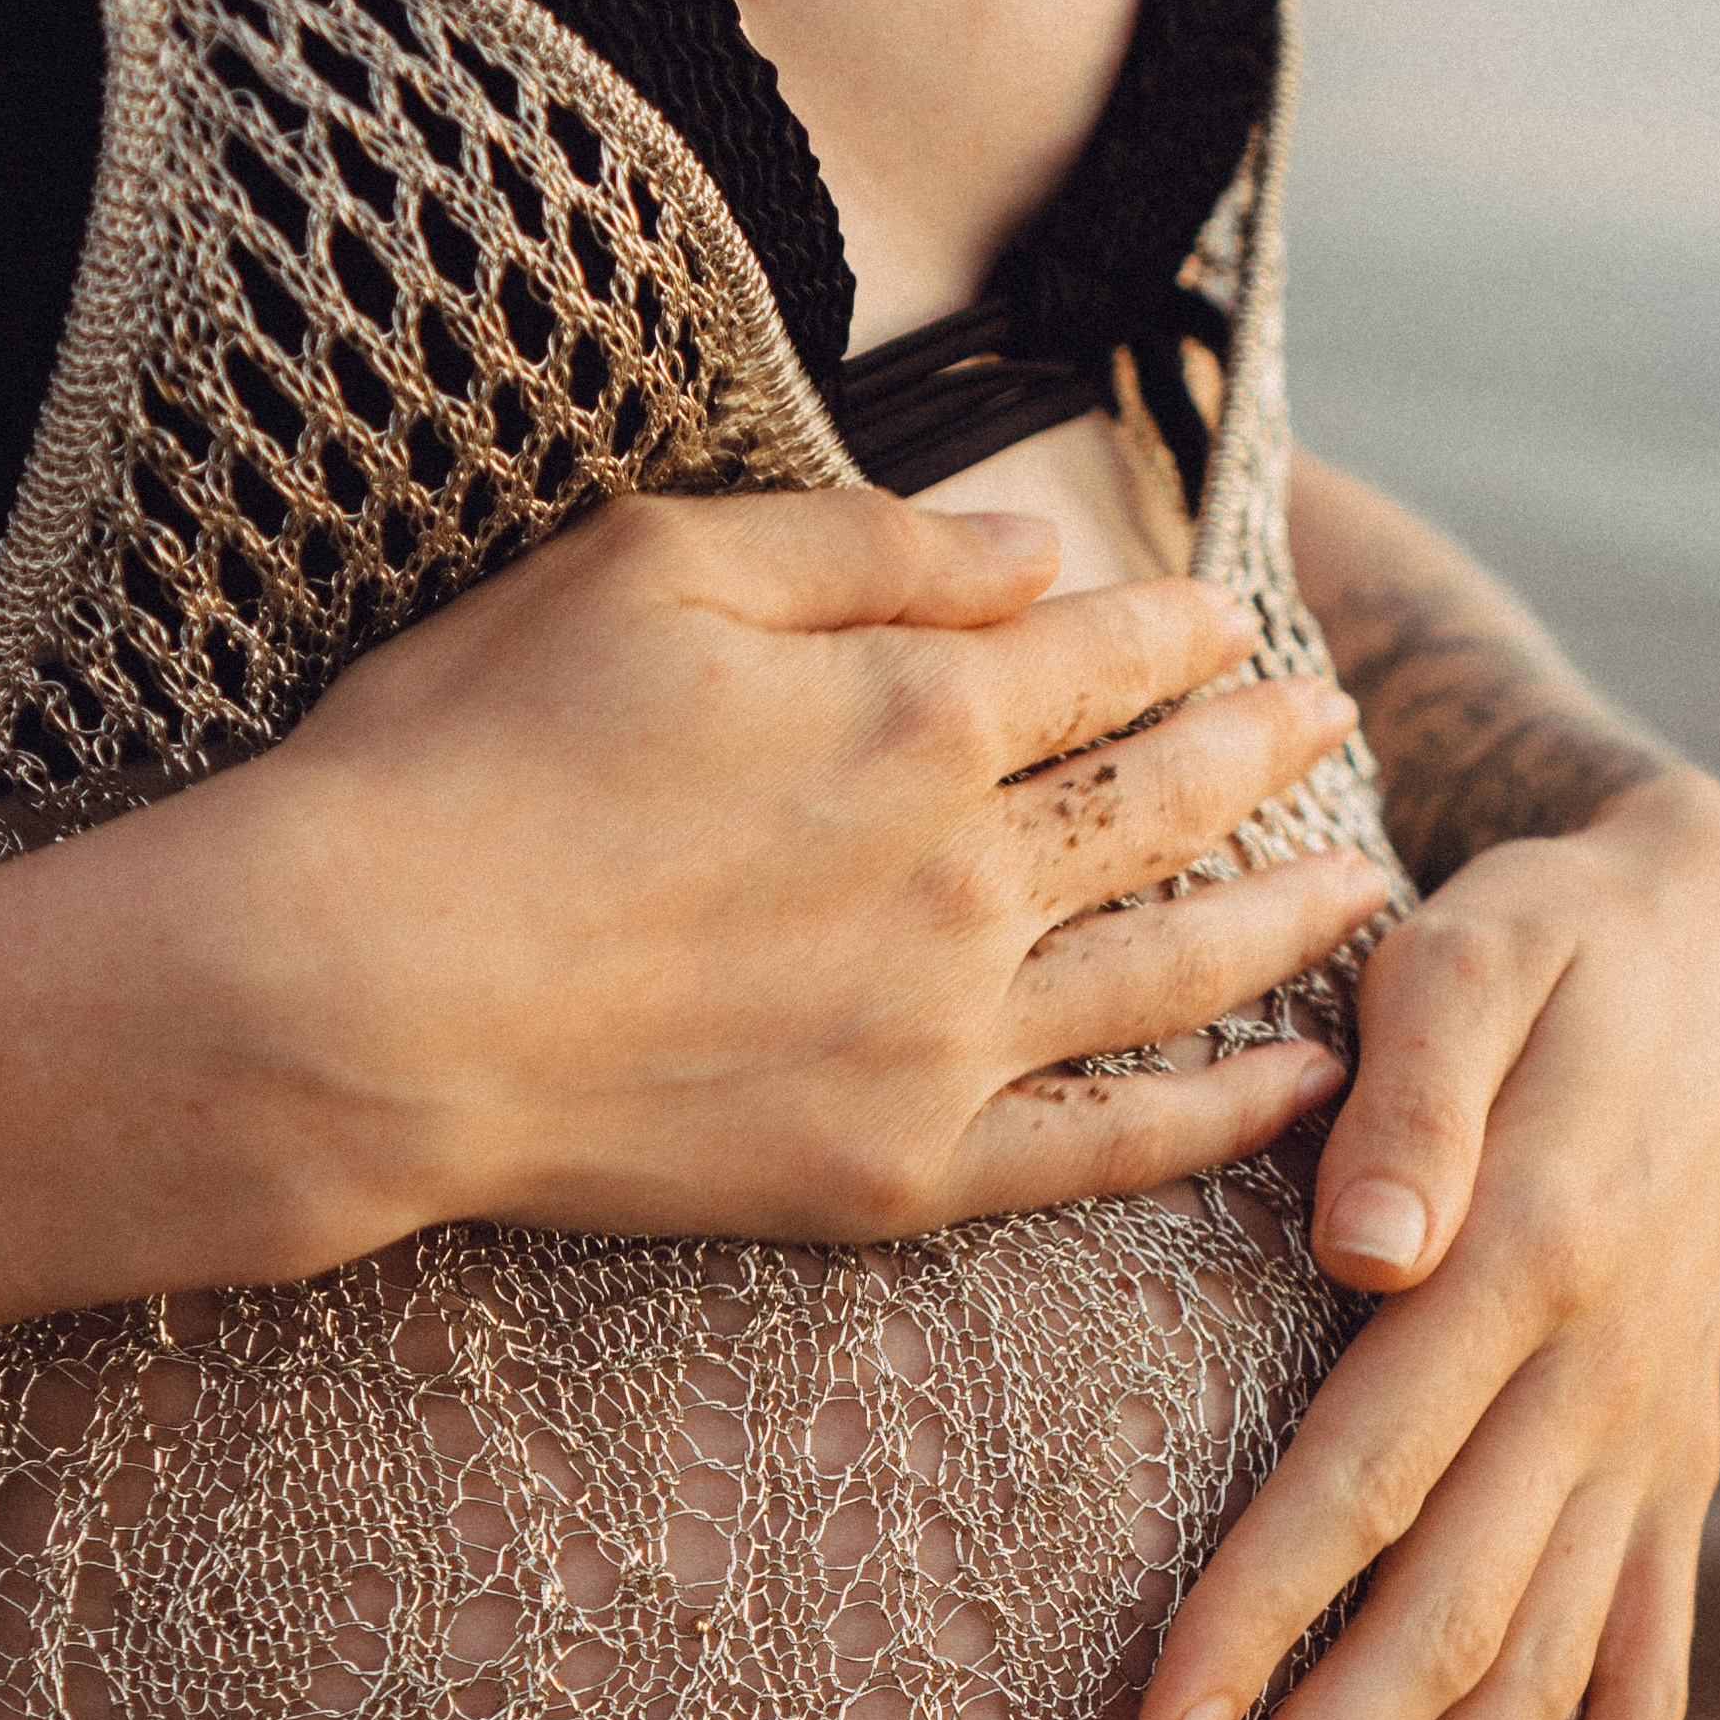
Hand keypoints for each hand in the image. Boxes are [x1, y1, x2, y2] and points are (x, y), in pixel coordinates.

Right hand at [0, 489, 1374, 1331]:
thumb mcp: (651, 567)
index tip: (1236, 616)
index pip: (1105, 659)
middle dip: (1265, 746)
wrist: (357, 1000)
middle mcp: (970, 875)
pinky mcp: (903, 1169)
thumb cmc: (466, 758)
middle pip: (1170, 802)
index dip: (1184, 629)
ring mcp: (949, 1037)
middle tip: (1333, 717)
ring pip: (1174, 967)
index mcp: (915, 712)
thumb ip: (867, 550)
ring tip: (1363, 880)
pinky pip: (1108, 1148)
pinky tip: (1300, 1080)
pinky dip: (1221, 1116)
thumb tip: (1044, 553)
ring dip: (1285, 915)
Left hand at [1138, 766, 1719, 1719]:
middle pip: (1447, 1619)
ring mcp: (1646, 1447)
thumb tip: (1372, 1253)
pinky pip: (1655, 1668)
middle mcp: (1599, 1385)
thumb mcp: (1472, 956)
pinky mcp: (1671, 1478)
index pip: (1367, 1474)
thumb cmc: (1538, 950)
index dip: (1259, 1615)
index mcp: (1525, 1262)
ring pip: (1543, 1674)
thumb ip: (1415, 1090)